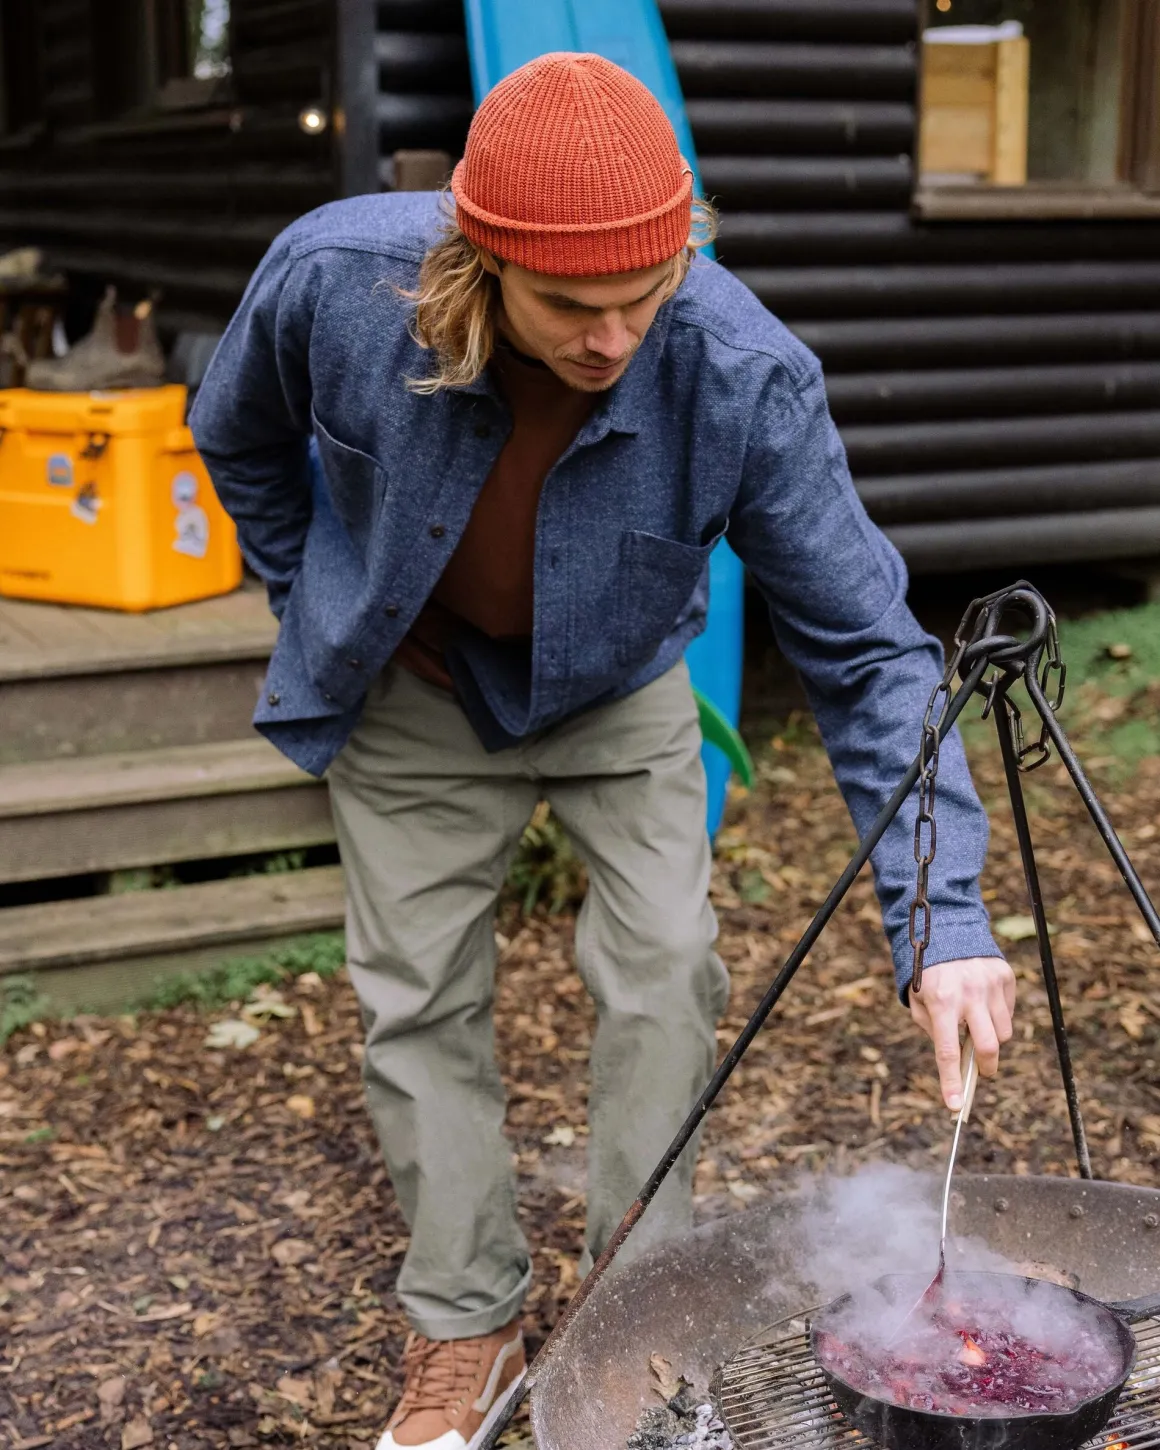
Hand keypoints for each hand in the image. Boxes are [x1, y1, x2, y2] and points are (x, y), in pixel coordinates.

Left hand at [909, 957, 1015, 1110]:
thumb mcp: (919, 1000)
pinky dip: (997, 1017)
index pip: (947, 1051)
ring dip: (992, 1040)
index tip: (955, 1107)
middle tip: (981, 1073)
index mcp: (940, 1001)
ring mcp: (991, 985)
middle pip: (988, 1047)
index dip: (951, 1082)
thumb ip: (933, 1030)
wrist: (946, 928)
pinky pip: (1007, 1012)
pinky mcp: (1005, 977)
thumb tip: (955, 1059)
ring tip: (976, 1026)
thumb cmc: (928, 972)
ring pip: (1003, 1033)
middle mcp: (969, 994)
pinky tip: (983, 1004)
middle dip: (985, 1068)